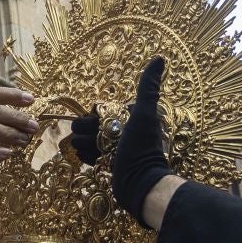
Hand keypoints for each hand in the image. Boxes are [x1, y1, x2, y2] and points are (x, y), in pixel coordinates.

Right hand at [69, 57, 172, 226]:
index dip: (94, 116)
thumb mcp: (144, 114)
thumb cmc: (142, 148)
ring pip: (94, 142)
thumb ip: (148, 88)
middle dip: (87, 131)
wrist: (140, 184)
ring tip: (81, 148)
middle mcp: (126, 134)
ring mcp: (118, 151)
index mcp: (131, 120)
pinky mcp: (112, 166)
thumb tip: (160, 58)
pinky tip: (84, 157)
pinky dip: (88, 156)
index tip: (91, 121)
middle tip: (85, 137)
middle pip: (97, 127)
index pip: (104, 111)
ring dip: (85, 144)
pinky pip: (95, 157)